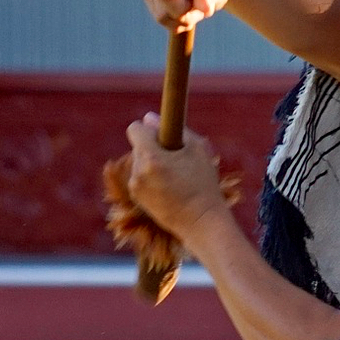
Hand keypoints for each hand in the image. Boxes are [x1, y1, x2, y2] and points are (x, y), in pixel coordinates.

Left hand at [123, 113, 231, 236]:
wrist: (201, 222)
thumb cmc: (204, 183)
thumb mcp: (198, 149)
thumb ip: (174, 128)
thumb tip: (149, 118)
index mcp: (151, 157)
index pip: (135, 129)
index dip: (148, 128)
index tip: (162, 135)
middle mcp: (138, 172)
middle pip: (139, 146)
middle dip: (153, 147)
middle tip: (176, 158)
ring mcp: (135, 187)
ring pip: (140, 162)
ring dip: (152, 163)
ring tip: (175, 176)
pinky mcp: (137, 199)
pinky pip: (141, 178)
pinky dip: (151, 178)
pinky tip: (170, 187)